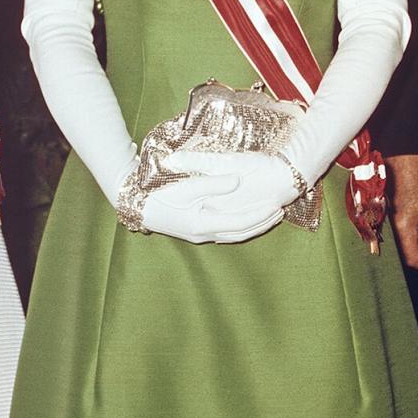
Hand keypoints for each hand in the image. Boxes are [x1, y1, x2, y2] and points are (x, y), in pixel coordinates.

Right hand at [141, 150, 296, 243]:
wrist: (137, 205)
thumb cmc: (160, 194)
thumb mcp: (187, 186)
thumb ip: (213, 184)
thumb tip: (236, 181)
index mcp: (202, 224)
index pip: (240, 222)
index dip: (259, 215)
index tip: (276, 206)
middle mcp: (203, 234)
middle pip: (241, 232)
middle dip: (261, 223)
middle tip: (279, 212)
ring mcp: (199, 235)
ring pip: (234, 235)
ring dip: (253, 226)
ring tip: (269, 216)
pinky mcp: (196, 232)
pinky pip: (225, 232)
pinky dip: (240, 227)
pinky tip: (246, 219)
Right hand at [386, 154, 417, 270]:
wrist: (398, 161)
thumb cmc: (417, 180)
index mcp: (404, 226)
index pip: (412, 258)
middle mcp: (389, 227)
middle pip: (402, 254)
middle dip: (417, 256)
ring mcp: (381, 221)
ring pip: (396, 245)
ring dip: (409, 246)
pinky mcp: (378, 216)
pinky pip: (390, 234)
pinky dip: (401, 237)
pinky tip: (409, 228)